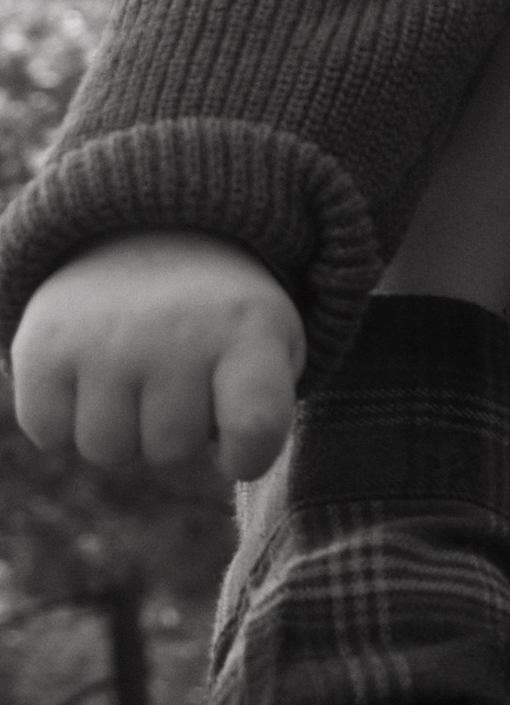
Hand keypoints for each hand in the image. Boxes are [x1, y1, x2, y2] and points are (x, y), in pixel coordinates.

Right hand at [9, 235, 306, 478]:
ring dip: (122, 433)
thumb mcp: (272, 348)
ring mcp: (105, 336)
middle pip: (171, 451)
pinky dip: (63, 424)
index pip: (254, 428)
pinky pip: (49, 434)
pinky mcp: (42, 344)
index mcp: (250, 327)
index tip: (236, 446)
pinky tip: (88, 380)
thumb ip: (264, 415)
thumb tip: (223, 467)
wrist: (148, 237)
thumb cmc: (221, 323)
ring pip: (108, 450)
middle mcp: (176, 328)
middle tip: (178, 381)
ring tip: (135, 379)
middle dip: (176, 434)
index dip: (246, 458)